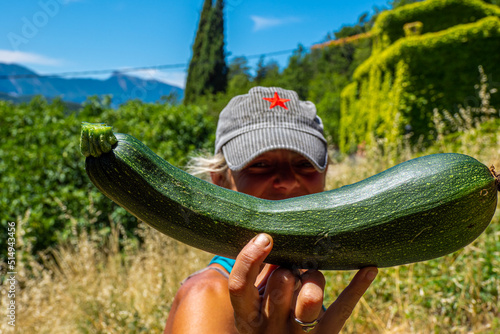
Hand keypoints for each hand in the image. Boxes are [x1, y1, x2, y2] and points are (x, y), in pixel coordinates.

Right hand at [228, 233, 377, 333]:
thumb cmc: (268, 315)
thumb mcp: (257, 301)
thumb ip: (262, 273)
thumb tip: (275, 232)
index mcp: (246, 316)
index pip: (240, 286)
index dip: (250, 258)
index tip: (266, 237)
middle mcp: (269, 328)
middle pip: (280, 286)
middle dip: (288, 268)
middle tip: (293, 269)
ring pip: (310, 299)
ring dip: (313, 278)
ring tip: (311, 275)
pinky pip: (341, 310)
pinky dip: (356, 287)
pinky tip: (370, 268)